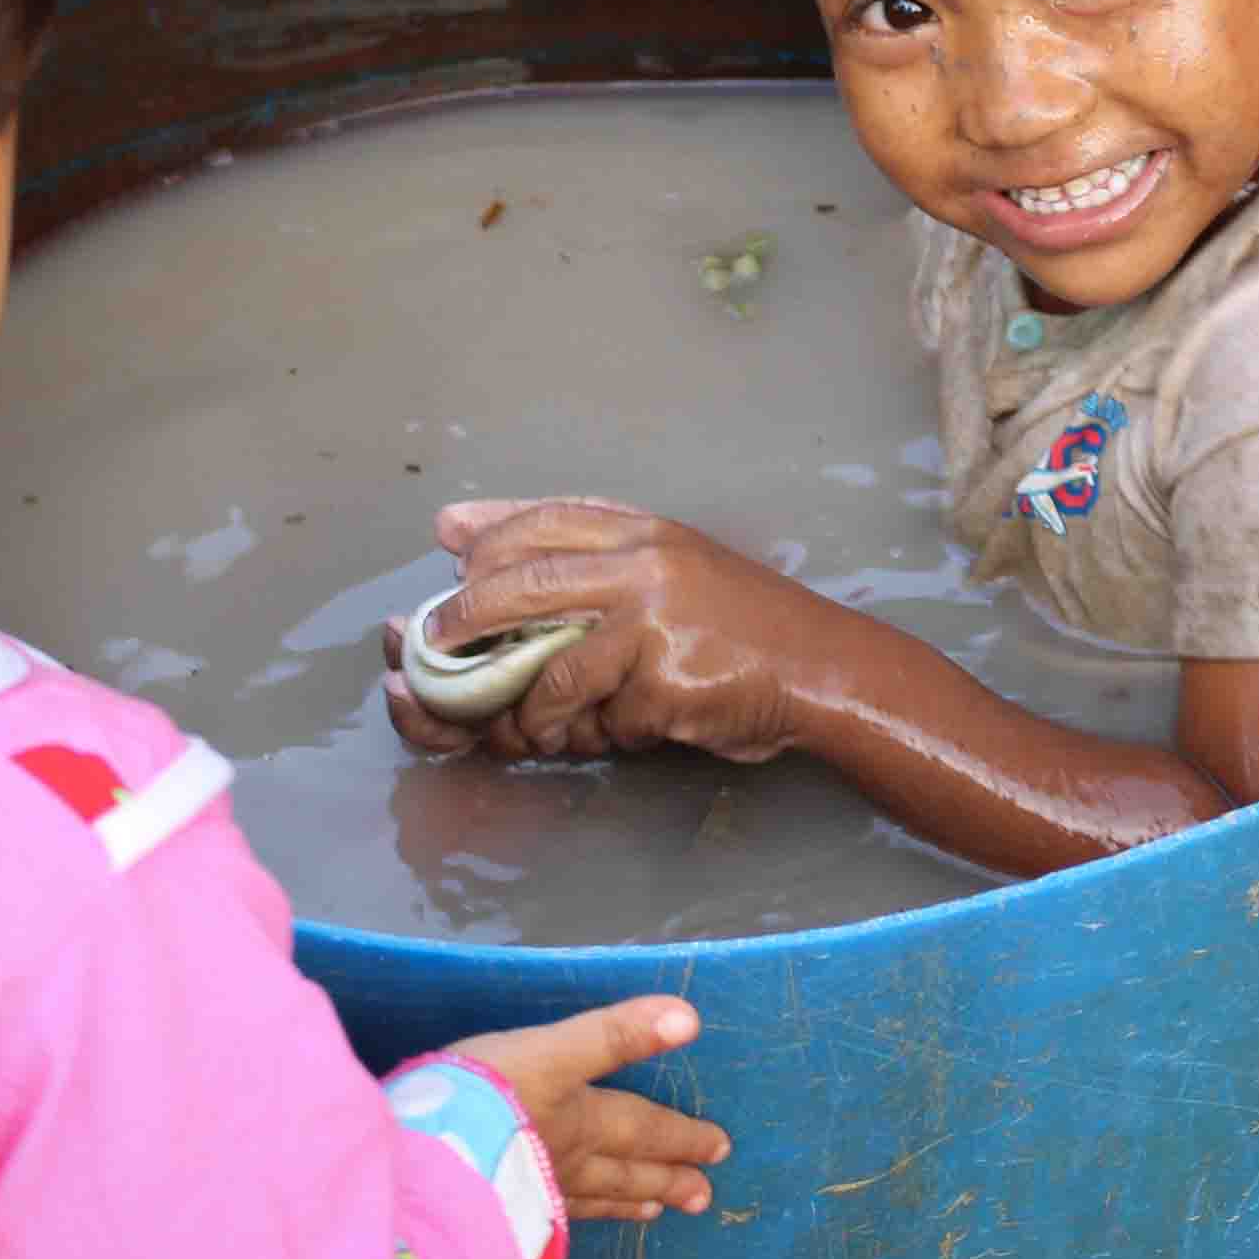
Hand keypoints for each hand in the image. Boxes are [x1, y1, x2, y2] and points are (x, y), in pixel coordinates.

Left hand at [383, 499, 828, 764]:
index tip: (452, 574)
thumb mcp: (668, 559)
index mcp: (644, 532)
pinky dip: (606, 735)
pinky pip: (603, 722)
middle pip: (522, 587)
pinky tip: (629, 729)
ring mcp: (656, 627)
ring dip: (534, 715)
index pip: (539, 523)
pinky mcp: (666, 686)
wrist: (820, 668)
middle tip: (438, 652)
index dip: (483, 547)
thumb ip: (577, 545)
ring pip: (551, 678)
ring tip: (541, 729)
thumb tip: (452, 525)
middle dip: (466, 624)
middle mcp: (646, 568)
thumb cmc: (738, 619)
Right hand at [449, 995, 730, 1222]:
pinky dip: (574, 1224)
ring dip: (627, 1203)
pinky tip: (572, 1230)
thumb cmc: (483, 1094)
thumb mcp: (552, 1049)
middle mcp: (567, 1162)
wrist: (418, 1162)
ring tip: (656, 1213)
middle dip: (666, 1179)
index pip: (644, 1128)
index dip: (682, 1137)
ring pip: (593, 1199)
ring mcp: (533, 1194)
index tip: (720, 1151)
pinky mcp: (499, 1216)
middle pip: (626, 1171)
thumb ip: (615, 1033)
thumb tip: (690, 1019)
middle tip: (705, 1197)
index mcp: (583, 1119)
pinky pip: (553, 1222)